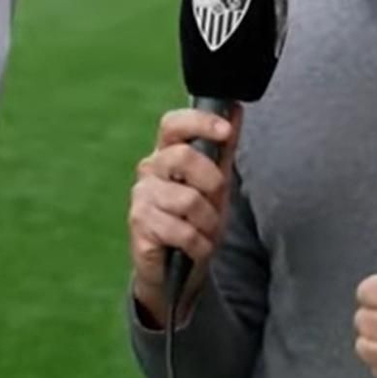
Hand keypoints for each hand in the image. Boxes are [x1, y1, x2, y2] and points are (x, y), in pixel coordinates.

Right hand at [128, 106, 240, 324]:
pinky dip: (199, 244)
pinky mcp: (139, 226)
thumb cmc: (195, 219)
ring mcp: (141, 197)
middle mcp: (149, 170)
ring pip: (187, 199)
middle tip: (214, 200)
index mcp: (167, 154)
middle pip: (182, 156)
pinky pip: (181, 231)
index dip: (199, 122)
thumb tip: (236, 108)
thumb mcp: (216, 183)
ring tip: (205, 231)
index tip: (226, 130)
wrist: (177, 268)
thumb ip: (224, 148)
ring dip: (208, 222)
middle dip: (211, 181)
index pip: (173, 124)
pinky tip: (195, 247)